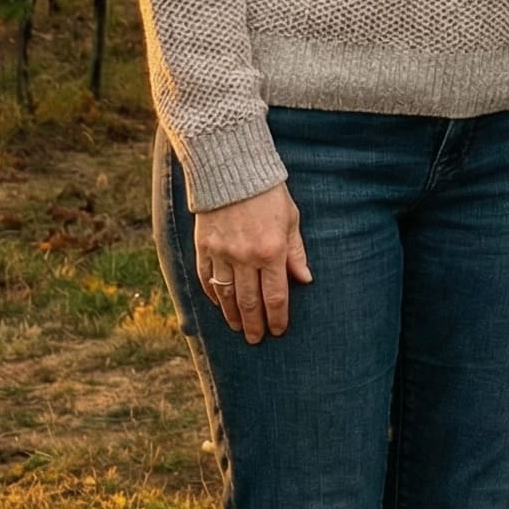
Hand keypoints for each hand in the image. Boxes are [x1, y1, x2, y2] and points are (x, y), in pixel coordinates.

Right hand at [193, 182, 310, 342]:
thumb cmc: (269, 192)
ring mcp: (221, 254)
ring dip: (233, 317)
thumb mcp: (291, 218)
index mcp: (272, 250)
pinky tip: (219, 306)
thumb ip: (297, 252)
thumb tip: (305, 280)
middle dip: (255, 325)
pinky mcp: (203, 248)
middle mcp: (245, 256)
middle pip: (250, 302)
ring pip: (227, 296)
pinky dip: (213, 296)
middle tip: (256, 339)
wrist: (232, 169)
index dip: (278, 317)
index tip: (279, 331)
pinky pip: (206, 280)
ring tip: (238, 329)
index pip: (276, 295)